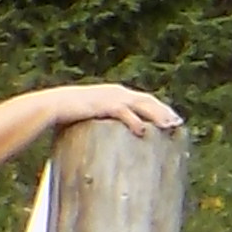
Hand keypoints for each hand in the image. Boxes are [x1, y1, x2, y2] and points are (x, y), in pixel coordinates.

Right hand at [61, 81, 184, 133]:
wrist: (53, 105)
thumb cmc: (73, 113)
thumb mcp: (96, 114)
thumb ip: (110, 121)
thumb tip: (119, 138)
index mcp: (117, 93)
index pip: (145, 99)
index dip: (161, 108)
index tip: (173, 119)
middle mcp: (117, 92)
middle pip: (148, 101)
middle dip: (164, 112)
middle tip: (178, 124)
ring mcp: (111, 97)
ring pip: (141, 105)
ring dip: (157, 115)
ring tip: (169, 127)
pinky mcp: (103, 105)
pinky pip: (123, 113)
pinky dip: (134, 121)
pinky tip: (143, 131)